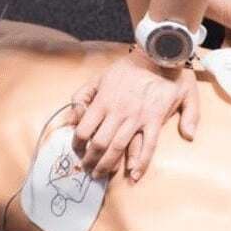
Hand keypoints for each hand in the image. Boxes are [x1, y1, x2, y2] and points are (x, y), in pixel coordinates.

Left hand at [70, 51, 198, 181]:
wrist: (160, 55)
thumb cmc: (131, 67)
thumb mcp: (99, 75)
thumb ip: (82, 95)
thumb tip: (71, 118)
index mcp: (103, 101)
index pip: (83, 129)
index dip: (77, 144)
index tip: (77, 151)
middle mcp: (118, 112)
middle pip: (99, 144)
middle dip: (91, 160)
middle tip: (87, 170)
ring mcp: (137, 118)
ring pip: (118, 148)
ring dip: (108, 165)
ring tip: (101, 175)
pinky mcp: (155, 120)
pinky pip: (148, 146)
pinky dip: (141, 163)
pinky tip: (134, 176)